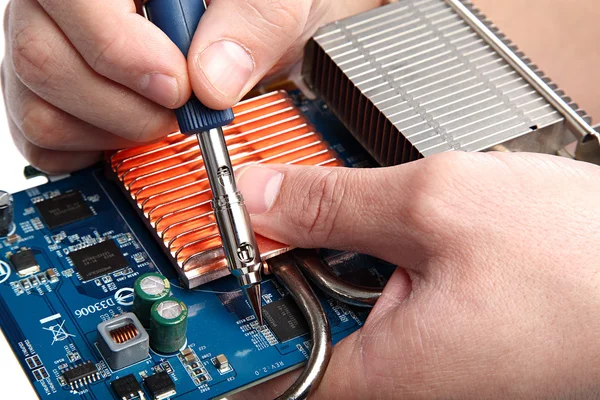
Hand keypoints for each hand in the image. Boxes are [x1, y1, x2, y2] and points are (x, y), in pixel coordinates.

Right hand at [1, 0, 381, 173]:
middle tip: (178, 109)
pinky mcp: (51, 98)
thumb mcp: (268, 3)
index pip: (72, 1)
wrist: (243, 27)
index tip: (177, 87)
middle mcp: (60, 8)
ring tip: (160, 117)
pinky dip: (94, 152)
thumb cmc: (247, 7)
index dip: (118, 51)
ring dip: (114, 132)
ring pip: (39, 110)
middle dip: (126, 107)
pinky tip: (131, 131)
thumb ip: (249, 28)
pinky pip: (42, 142)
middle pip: (43, 61)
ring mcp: (47, 51)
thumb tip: (212, 82)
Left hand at [234, 152, 599, 398]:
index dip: (235, 308)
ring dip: (360, 256)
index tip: (222, 268)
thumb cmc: (581, 261)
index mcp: (388, 374)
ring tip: (411, 229)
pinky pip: (396, 307)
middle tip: (324, 213)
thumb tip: (263, 195)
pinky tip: (429, 241)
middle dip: (307, 262)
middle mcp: (409, 386)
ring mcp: (434, 370)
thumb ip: (332, 202)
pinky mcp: (455, 346)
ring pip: (356, 309)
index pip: (269, 365)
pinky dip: (394, 265)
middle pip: (310, 325)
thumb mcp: (436, 204)